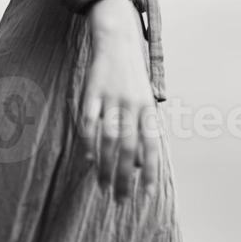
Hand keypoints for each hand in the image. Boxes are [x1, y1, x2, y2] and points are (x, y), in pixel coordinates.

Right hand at [81, 0, 158, 202]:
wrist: (117, 40)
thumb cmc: (132, 79)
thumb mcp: (145, 101)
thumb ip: (145, 130)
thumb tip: (144, 165)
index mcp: (148, 108)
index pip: (153, 145)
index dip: (152, 171)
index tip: (147, 195)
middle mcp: (131, 104)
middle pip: (129, 148)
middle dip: (125, 178)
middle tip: (121, 201)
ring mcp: (110, 98)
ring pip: (109, 140)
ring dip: (106, 167)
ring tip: (103, 187)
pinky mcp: (91, 92)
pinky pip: (88, 123)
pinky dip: (88, 144)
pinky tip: (88, 161)